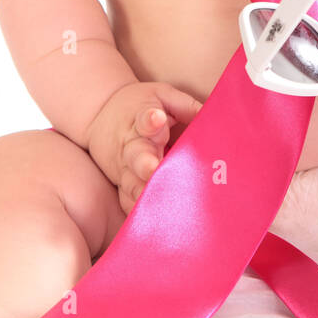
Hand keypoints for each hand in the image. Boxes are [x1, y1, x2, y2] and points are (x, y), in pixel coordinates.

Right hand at [86, 81, 203, 214]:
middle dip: (145, 163)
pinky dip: (135, 211)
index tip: (157, 118)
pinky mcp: (122, 185)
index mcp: (142, 120)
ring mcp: (125, 168)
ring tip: (155, 202)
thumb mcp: (162, 96)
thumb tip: (218, 117)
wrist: (99, 115)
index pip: (145, 118)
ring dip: (142, 193)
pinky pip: (127, 200)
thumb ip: (187, 106)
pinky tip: (149, 222)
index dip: (151, 119)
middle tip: (153, 170)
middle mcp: (131, 146)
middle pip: (136, 155)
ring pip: (132, 183)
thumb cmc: (140, 106)